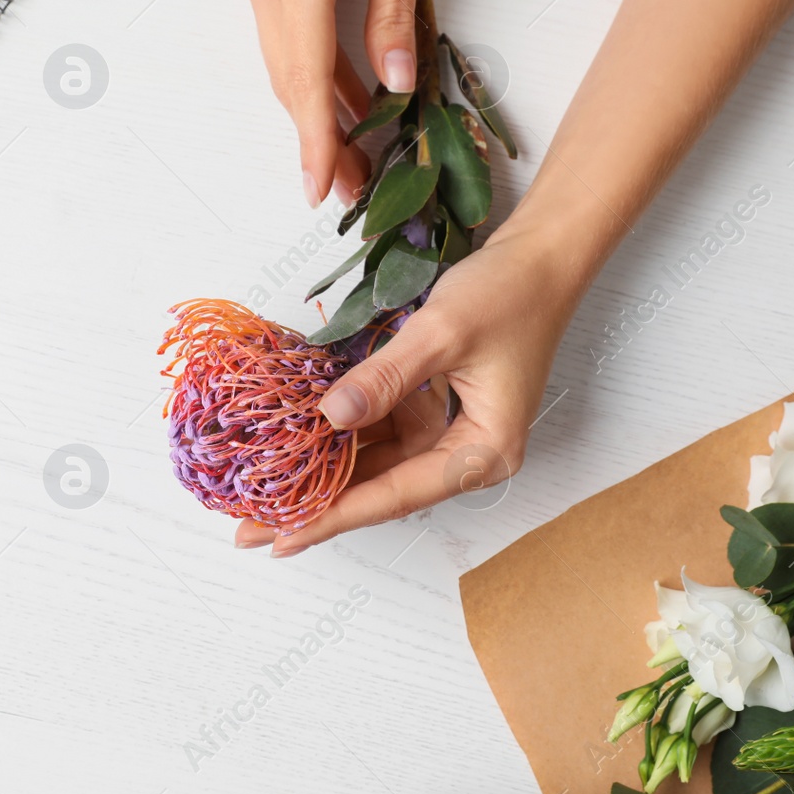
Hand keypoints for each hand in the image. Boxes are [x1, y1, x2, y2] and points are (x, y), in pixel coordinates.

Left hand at [233, 217, 579, 556]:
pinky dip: (343, 430)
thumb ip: (383, 379)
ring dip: (325, 469)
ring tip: (264, 489)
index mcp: (484, 451)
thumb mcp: (440, 333)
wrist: (542, 256)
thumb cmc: (508, 293)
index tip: (282, 537)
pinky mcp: (436, 406)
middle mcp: (468, 452)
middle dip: (319, 504)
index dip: (335, 516)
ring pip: (378, 461)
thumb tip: (330, 417)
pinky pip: (383, 429)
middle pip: (383, 487)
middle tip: (251, 527)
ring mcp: (450, 429)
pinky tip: (298, 438)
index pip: (397, 493)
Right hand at [240, 0, 426, 207]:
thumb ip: (393, 11)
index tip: (320, 189)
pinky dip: (314, 76)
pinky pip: (287, 38)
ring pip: (284, 65)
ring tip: (350, 160)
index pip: (307, 77)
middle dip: (317, 141)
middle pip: (289, 82)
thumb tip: (394, 81)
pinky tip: (347, 100)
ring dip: (316, 114)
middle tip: (347, 192)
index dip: (316, 140)